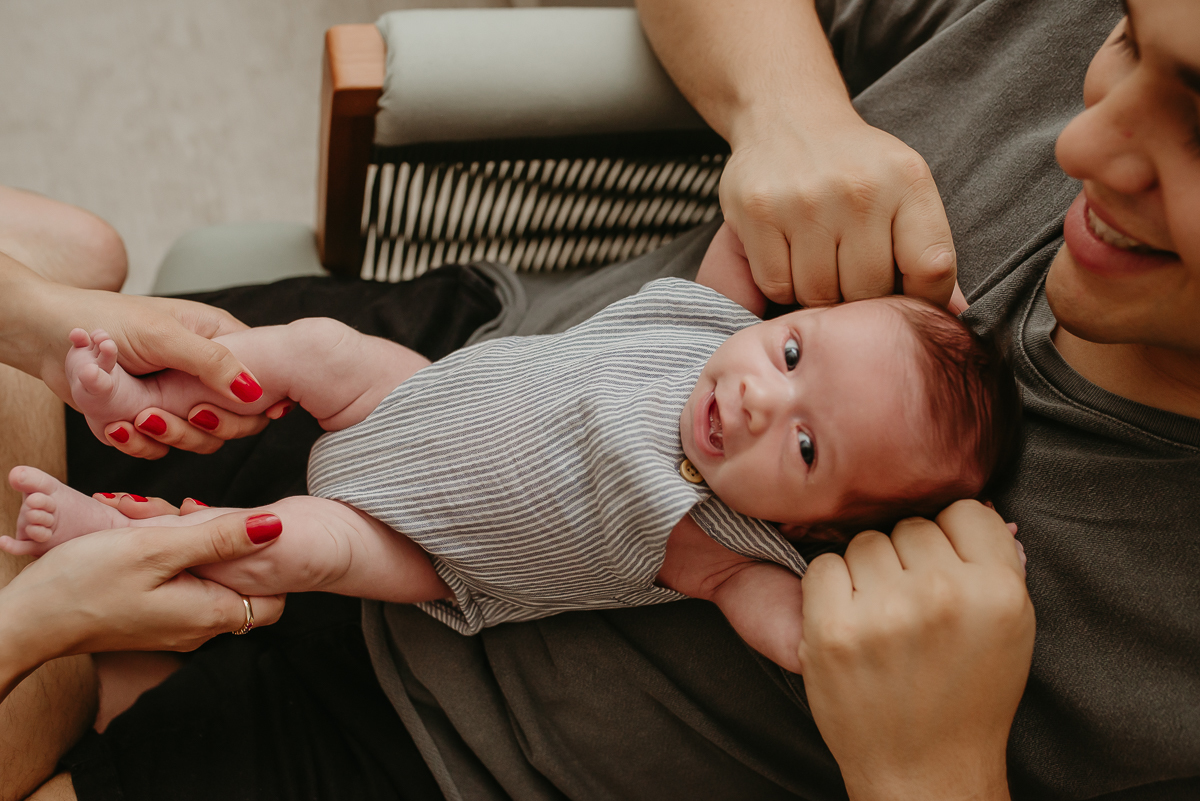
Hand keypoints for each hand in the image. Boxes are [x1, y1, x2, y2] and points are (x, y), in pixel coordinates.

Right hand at [0, 512, 285, 689]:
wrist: (26, 621)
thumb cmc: (83, 584)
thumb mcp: (157, 548)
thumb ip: (219, 538)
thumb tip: (274, 526)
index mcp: (209, 615)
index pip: (275, 601)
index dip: (266, 562)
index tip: (237, 530)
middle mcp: (199, 629)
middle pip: (241, 585)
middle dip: (227, 547)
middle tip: (189, 517)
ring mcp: (176, 626)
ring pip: (210, 580)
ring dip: (195, 548)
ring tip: (160, 523)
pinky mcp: (154, 618)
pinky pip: (183, 585)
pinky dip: (174, 559)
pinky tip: (147, 539)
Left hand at [27, 281, 276, 456]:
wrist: (46, 333)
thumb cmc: (105, 318)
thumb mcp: (164, 335)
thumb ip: (212, 362)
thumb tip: (256, 392)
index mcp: (219, 341)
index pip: (259, 378)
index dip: (255, 401)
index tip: (246, 410)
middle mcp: (203, 373)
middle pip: (233, 419)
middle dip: (204, 425)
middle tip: (181, 413)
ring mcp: (177, 397)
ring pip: (199, 438)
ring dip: (168, 435)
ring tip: (137, 419)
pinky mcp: (150, 415)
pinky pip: (161, 445)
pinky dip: (141, 443)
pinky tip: (119, 428)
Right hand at [720, 108, 956, 307]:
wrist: (787, 116)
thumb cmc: (852, 165)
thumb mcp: (904, 189)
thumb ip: (929, 251)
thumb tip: (959, 314)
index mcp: (906, 181)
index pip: (932, 269)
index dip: (924, 300)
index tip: (906, 296)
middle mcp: (859, 189)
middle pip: (868, 291)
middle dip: (859, 296)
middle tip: (849, 272)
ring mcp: (805, 200)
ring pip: (818, 294)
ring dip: (818, 292)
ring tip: (818, 261)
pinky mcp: (758, 212)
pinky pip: (776, 284)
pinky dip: (782, 284)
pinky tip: (788, 257)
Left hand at [797, 500, 1033, 800]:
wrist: (925, 770)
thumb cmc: (969, 697)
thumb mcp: (1009, 628)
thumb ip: (995, 563)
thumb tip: (978, 504)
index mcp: (998, 591)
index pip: (965, 511)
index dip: (951, 537)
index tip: (944, 568)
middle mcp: (943, 595)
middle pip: (911, 526)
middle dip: (907, 558)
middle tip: (911, 605)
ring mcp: (885, 612)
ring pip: (865, 542)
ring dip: (867, 572)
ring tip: (882, 617)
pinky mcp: (832, 631)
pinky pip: (823, 566)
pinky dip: (829, 588)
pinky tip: (849, 622)